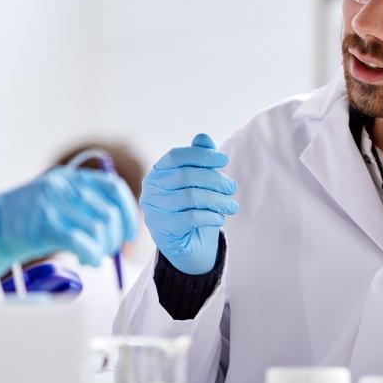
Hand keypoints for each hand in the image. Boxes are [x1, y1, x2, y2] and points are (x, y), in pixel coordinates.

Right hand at [0, 168, 137, 284]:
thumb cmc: (25, 222)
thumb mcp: (56, 202)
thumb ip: (84, 207)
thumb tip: (119, 228)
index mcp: (69, 178)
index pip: (113, 188)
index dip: (129, 212)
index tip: (130, 233)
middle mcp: (63, 186)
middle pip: (109, 212)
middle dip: (114, 238)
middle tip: (106, 251)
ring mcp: (53, 204)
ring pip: (99, 228)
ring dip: (102, 249)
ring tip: (92, 258)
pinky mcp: (44, 225)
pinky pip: (81, 241)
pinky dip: (91, 254)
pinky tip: (87, 260)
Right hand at [142, 133, 237, 274]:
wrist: (187, 245)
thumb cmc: (193, 207)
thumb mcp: (199, 182)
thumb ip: (199, 159)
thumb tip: (203, 137)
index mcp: (157, 172)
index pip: (176, 156)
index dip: (201, 155)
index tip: (224, 159)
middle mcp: (150, 189)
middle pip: (186, 176)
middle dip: (214, 180)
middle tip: (232, 188)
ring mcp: (154, 210)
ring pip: (190, 197)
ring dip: (217, 200)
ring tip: (232, 206)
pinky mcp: (162, 230)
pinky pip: (190, 218)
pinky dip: (210, 216)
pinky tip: (220, 219)